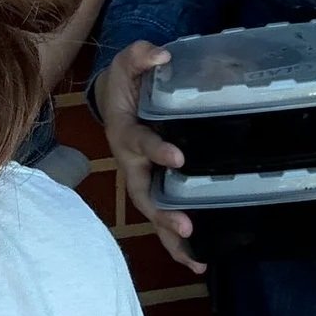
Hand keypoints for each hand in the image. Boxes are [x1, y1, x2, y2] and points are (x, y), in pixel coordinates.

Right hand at [96, 43, 203, 274]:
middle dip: (163, 212)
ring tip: (196, 256)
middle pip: (143, 195)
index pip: (138, 143)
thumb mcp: (127, 64)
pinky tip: (201, 261)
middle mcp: (131, 165)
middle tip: (186, 226)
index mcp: (125, 134)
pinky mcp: (155, 190)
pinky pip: (164, 221)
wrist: (114, 100)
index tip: (178, 157)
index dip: (156, 150)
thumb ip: (140, 55)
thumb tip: (161, 54)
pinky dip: (178, 244)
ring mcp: (142, 182)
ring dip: (172, 239)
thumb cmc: (123, 84)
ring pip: (154, 216)